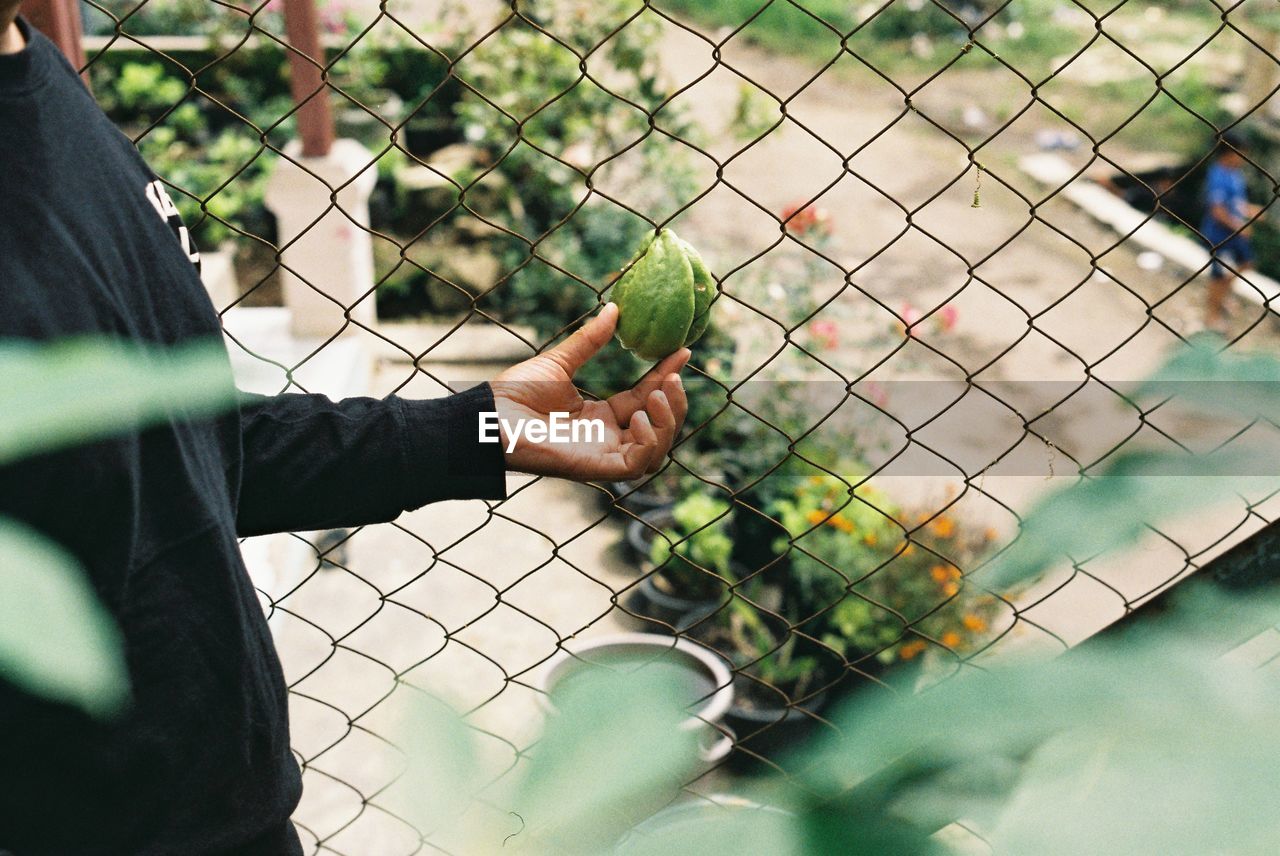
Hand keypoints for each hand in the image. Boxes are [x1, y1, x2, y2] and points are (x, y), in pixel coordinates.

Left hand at [490, 303, 690, 480]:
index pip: (645, 398)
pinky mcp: (594, 468)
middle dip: (675, 404)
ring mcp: (602, 456)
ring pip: (656, 451)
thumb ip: (589, 341)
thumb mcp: (559, 362)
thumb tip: (613, 309)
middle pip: (660, 428)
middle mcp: (606, 439)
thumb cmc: (514, 394)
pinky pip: (636, 465)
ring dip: (667, 423)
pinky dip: (648, 442)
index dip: (666, 377)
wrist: (488, 416)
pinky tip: (641, 416)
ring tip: (657, 396)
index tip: (682, 351)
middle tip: (673, 376)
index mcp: (600, 417)